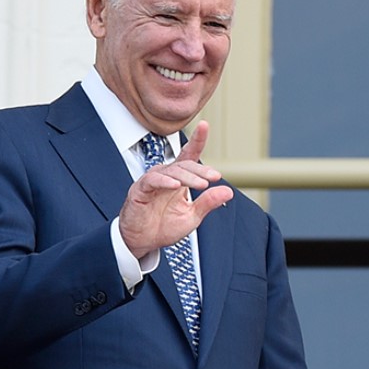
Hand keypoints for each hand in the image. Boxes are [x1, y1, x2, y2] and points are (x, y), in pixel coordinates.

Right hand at [119, 120, 233, 258]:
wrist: (143, 242)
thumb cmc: (164, 226)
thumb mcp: (192, 216)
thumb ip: (208, 203)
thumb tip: (228, 191)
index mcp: (180, 179)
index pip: (189, 155)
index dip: (197, 140)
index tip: (205, 126)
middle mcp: (166, 176)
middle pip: (185, 165)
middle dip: (201, 170)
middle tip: (215, 177)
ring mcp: (152, 182)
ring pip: (172, 171)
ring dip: (188, 177)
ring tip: (201, 184)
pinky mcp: (140, 190)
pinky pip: (152, 181)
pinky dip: (165, 182)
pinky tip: (175, 185)